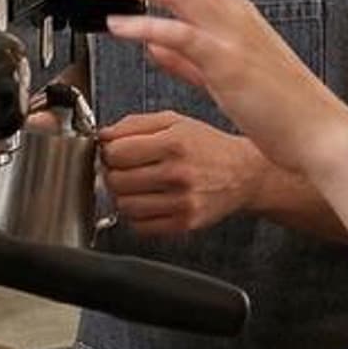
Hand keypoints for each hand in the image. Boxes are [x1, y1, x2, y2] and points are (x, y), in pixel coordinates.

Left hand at [74, 0, 347, 179]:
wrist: (319, 134)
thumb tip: (151, 44)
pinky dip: (146, 26)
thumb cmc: (281, 109)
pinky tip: (118, 27)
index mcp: (231, 12)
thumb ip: (186, 57)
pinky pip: (181, 34)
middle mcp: (232, 13)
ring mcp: (232, 34)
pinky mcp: (229, 62)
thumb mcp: (225, 74)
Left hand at [98, 109, 261, 237]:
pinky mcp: (185, 223)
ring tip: (139, 186)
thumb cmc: (208, 146)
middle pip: (116, 180)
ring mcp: (182, 202)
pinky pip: (140, 226)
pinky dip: (138, 216)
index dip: (110, 151)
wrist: (244, 174)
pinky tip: (150, 201)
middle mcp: (179, 173)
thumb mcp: (174, 122)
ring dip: (125, 196)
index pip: (115, 152)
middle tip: (126, 169)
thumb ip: (134, 124)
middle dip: (115, 173)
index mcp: (174, 143)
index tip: (116, 152)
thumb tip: (103, 135)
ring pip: (125, 206)